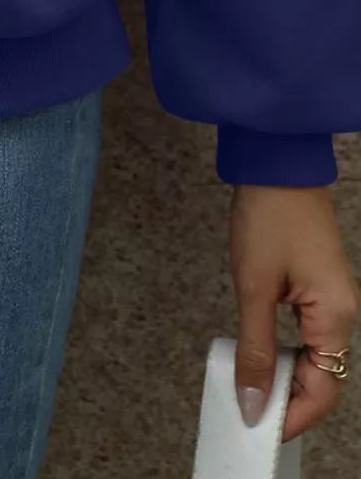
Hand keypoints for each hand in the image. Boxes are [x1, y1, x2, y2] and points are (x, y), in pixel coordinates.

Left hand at [230, 182, 358, 442]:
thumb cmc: (268, 219)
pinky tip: (259, 351)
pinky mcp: (316, 284)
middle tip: (250, 411)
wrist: (277, 163)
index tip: (260, 429)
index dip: (294, 415)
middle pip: (323, 376)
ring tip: (251, 387)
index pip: (324, 389)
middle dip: (289, 399)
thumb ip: (255, 348)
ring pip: (314, 355)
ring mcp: (331, 297)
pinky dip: (284, 349)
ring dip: (285, 374)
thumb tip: (254, 400)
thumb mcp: (254, 287)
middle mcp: (342, 313)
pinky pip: (306, 332)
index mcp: (336, 318)